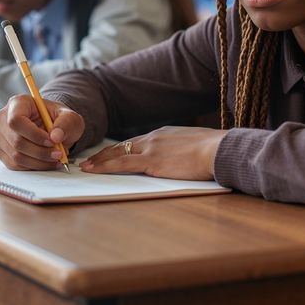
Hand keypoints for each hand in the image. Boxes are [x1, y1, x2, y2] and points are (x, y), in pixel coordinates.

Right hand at [0, 95, 84, 170]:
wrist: (53, 127)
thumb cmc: (58, 119)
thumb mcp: (69, 117)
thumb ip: (66, 123)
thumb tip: (56, 136)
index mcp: (18, 103)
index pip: (16, 120)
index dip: (34, 134)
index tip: (52, 141)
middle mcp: (4, 119)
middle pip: (16, 141)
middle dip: (40, 152)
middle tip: (59, 153)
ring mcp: (1, 136)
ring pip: (16, 156)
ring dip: (39, 161)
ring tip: (56, 157)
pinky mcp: (3, 151)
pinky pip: (15, 165)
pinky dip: (33, 166)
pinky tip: (47, 162)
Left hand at [80, 126, 227, 180]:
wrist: (218, 150)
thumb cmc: (213, 151)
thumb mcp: (195, 147)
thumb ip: (182, 151)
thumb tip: (183, 159)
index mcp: (164, 134)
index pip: (136, 141)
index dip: (121, 148)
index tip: (110, 153)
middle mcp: (153, 138)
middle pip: (122, 145)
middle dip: (105, 153)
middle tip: (90, 160)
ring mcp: (151, 148)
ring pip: (117, 153)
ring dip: (99, 160)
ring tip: (86, 166)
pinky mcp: (151, 161)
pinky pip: (121, 163)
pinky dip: (104, 166)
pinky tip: (92, 169)